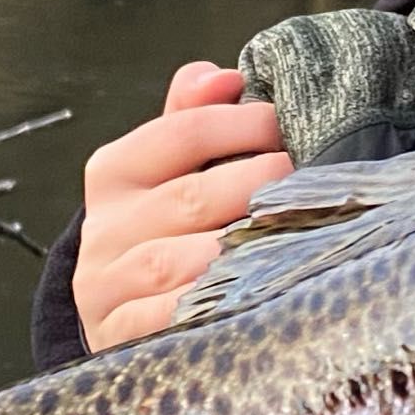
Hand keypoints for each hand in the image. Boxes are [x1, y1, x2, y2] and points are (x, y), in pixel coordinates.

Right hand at [71, 60, 292, 349]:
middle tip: (308, 182)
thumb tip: (222, 77)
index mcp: (114, 172)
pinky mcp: (120, 337)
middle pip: (193, 196)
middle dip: (260, 184)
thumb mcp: (169, 171)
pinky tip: (257, 292)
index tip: (287, 127)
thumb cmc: (164, 232)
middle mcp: (105, 227)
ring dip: (245, 248)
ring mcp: (108, 286)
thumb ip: (191, 118)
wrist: (121, 317)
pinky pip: (173, 317)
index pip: (183, 132)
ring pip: (184, 260)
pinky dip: (215, 304)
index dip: (244, 125)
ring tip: (296, 236)